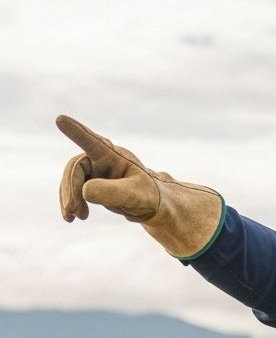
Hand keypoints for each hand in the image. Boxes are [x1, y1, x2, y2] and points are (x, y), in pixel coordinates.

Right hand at [57, 115, 222, 257]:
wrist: (151, 204)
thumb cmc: (147, 195)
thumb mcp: (136, 195)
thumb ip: (114, 191)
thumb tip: (85, 191)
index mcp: (113, 156)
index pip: (93, 142)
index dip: (77, 132)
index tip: (61, 119)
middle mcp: (100, 159)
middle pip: (76, 168)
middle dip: (71, 189)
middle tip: (73, 211)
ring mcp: (93, 170)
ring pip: (71, 180)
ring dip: (68, 198)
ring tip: (73, 218)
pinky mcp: (90, 182)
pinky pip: (73, 190)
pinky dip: (70, 203)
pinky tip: (72, 217)